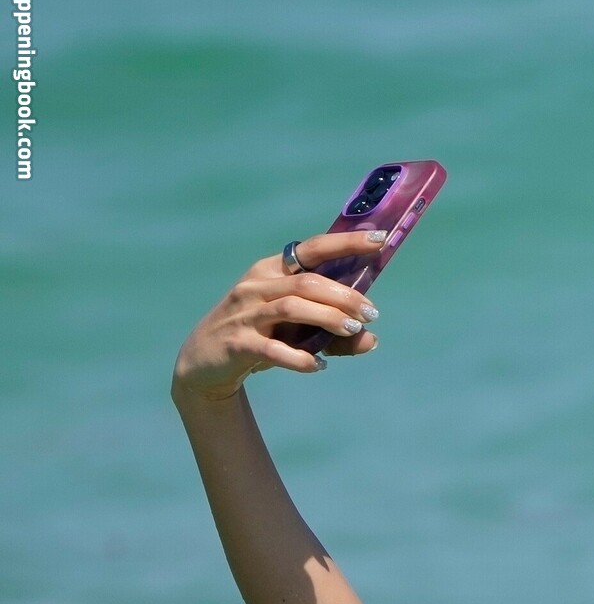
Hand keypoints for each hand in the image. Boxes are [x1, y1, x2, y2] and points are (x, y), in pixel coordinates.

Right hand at [171, 230, 386, 402]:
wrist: (205, 361)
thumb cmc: (261, 336)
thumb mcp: (298, 332)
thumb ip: (335, 336)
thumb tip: (371, 339)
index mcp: (272, 271)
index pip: (312, 249)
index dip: (345, 243)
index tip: (378, 238)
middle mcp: (257, 286)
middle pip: (307, 282)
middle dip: (344, 296)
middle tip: (371, 313)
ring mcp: (245, 314)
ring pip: (292, 308)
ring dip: (328, 318)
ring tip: (353, 330)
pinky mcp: (238, 343)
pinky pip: (273, 349)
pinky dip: (300, 358)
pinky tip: (318, 365)